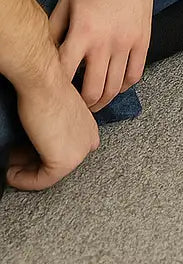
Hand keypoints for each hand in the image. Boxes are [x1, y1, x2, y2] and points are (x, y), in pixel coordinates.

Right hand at [6, 65, 99, 190]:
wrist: (43, 82)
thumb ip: (55, 132)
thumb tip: (35, 148)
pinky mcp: (64, 161)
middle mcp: (88, 142)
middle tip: (14, 162)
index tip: (25, 156)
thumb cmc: (46, 90)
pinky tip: (11, 173)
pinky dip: (24, 180)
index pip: (67, 152)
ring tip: (11, 167)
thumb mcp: (56, 115)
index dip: (44, 156)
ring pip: (50, 175)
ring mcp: (79, 153)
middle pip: (58, 164)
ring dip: (27, 174)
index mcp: (89, 129)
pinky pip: (42, 181)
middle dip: (33, 166)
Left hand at [49, 0, 155, 111]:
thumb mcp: (67, 1)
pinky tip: (117, 84)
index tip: (56, 91)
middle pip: (93, 90)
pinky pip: (135, 74)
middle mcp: (105, 42)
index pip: (65, 73)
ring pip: (115, 87)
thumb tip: (49, 52)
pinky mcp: (144, 40)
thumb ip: (56, 29)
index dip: (58, 87)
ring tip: (96, 102)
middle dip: (83, 104)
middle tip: (78, 106)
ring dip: (104, 100)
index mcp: (82, 32)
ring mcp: (127, 43)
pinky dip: (125, 85)